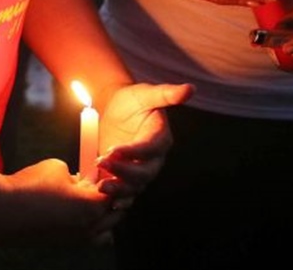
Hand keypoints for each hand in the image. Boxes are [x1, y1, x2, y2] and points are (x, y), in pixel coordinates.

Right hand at [0, 158, 117, 245]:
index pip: (116, 192)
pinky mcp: (66, 243)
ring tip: (89, 200)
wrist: (4, 212)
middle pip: (115, 213)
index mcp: (92, 207)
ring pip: (105, 230)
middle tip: (98, 181)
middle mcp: (90, 227)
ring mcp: (78, 239)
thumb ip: (76, 174)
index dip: (111, 177)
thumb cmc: (30, 187)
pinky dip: (90, 226)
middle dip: (111, 196)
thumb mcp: (57, 167)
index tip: (103, 168)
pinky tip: (75, 211)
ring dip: (103, 215)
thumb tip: (80, 180)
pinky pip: (89, 237)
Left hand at [97, 82, 192, 200]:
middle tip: (102, 163)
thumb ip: (166, 93)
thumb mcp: (147, 93)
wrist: (116, 109)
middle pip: (144, 173)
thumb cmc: (132, 99)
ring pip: (135, 186)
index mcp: (161, 138)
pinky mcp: (128, 177)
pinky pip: (128, 194)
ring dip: (119, 189)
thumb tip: (190, 89)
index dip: (133, 152)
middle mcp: (154, 159)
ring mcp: (141, 170)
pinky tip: (109, 203)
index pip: (150, 149)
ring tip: (102, 186)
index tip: (113, 149)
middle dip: (124, 172)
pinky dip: (120, 200)